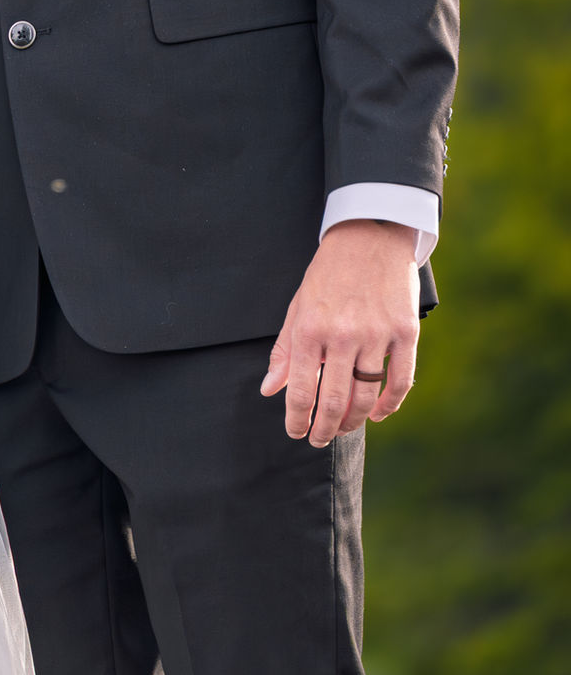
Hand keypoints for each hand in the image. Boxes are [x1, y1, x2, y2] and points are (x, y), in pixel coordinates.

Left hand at [261, 219, 419, 445]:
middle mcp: (342, 334)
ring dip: (354, 420)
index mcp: (310, 328)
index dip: (297, 419)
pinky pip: (400, 381)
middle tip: (319, 439)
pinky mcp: (406, 332)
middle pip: (334, 401)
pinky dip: (390, 405)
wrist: (369, 235)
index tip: (296, 433)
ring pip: (367, 396)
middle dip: (324, 429)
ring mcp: (377, 334)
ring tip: (344, 427)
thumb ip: (284, 351)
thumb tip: (269, 390)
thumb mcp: (298, 307)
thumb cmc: (328, 274)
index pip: (301, 390)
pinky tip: (378, 415)